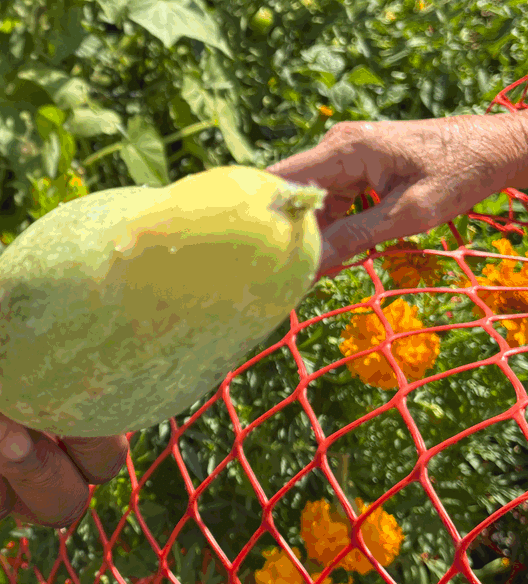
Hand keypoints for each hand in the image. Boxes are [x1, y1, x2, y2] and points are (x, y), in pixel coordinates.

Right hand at [266, 111, 527, 275]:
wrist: (498, 147)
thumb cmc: (462, 173)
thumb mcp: (411, 213)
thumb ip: (356, 238)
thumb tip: (309, 267)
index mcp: (346, 147)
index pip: (282, 179)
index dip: (262, 213)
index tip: (250, 250)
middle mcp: (337, 145)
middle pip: (293, 193)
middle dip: (288, 232)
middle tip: (282, 273)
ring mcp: (345, 155)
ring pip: (310, 201)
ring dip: (311, 234)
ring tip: (309, 272)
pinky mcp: (355, 167)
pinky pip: (330, 200)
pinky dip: (330, 227)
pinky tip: (335, 255)